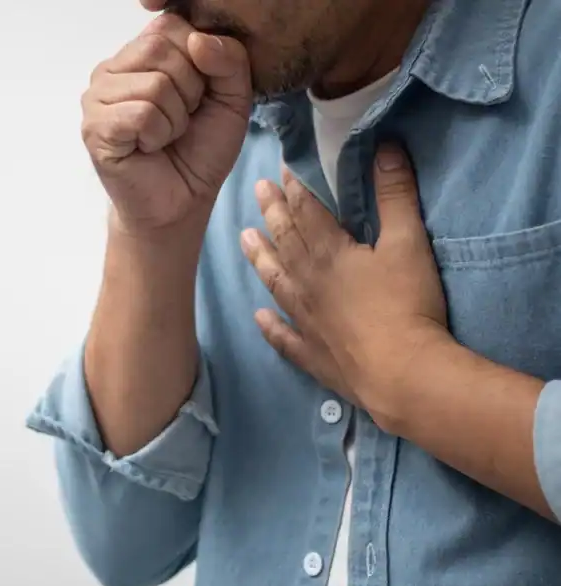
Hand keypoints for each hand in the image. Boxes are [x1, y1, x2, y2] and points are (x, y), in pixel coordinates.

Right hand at [81, 13, 252, 235]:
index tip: (196, 97)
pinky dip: (158, 136)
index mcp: (141, 52)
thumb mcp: (233, 98)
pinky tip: (149, 149)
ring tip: (165, 137)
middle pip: (161, 49)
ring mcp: (97, 97)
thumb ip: (230, 59)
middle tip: (181, 121)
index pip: (172, 24)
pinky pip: (142, 114)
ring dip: (174, 119)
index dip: (199, 61)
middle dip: (189, 92)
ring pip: (154, 84)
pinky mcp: (94, 127)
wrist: (182, 203)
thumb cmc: (200, 151)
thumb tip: (197, 39)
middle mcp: (113, 68)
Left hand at [240, 144, 449, 428]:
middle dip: (272, 212)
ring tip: (243, 239)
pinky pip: (284, 338)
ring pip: (275, 282)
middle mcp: (307, 283)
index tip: (281, 170)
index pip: (305, 212)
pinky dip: (270, 327)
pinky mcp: (312, 354)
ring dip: (260, 258)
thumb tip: (384, 147)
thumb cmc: (407, 304)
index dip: (295, 188)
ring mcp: (306, 320)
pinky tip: (259, 317)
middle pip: (284, 240)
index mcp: (329, 253)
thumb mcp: (408, 242)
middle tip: (257, 190)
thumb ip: (395, 194)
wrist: (401, 373)